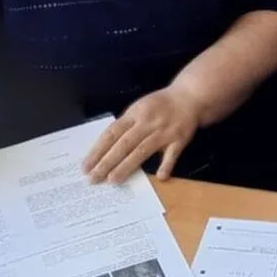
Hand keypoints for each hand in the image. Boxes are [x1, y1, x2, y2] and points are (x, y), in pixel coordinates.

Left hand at [82, 87, 201, 184]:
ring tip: (113, 180)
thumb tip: (106, 149)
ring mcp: (163, 132)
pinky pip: (172, 154)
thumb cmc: (160, 105)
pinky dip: (167, 165)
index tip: (86, 166)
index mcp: (135, 114)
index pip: (112, 133)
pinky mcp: (179, 139)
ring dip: (127, 166)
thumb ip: (126, 125)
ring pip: (142, 150)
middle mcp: (147, 123)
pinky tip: (161, 177)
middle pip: (124, 144)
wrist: (190, 96)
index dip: (98, 150)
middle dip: (107, 162)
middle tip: (94, 178)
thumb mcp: (139, 108)